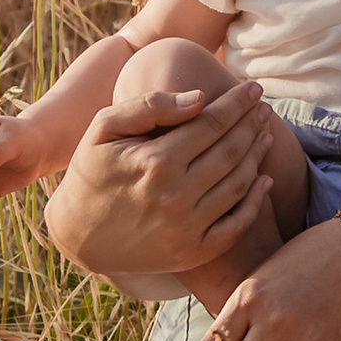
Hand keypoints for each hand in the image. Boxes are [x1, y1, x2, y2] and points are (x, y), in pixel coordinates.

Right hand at [45, 82, 281, 291]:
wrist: (75, 234)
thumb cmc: (91, 172)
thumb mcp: (104, 129)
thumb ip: (150, 106)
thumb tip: (200, 97)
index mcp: (156, 162)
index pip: (212, 123)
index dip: (238, 103)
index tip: (254, 88)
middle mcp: (175, 197)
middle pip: (232, 151)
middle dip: (253, 123)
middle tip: (265, 107)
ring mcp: (186, 229)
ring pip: (239, 184)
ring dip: (258, 155)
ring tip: (265, 134)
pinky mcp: (192, 253)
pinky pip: (236, 225)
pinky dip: (255, 201)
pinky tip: (264, 179)